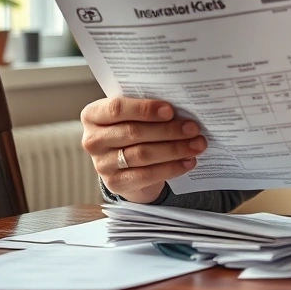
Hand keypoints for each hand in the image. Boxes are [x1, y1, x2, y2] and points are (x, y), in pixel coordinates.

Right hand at [81, 97, 206, 203]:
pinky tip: (189, 161)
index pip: (117, 108)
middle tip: (193, 128)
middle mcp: (93, 140)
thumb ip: (146, 109)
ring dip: (175, 149)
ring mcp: (102, 164)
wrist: (125, 162)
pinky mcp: (115, 183)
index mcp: (93, 115)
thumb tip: (182, 105)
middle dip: (168, 130)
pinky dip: (172, 168)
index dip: (144, 109)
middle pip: (134, 133)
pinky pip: (147, 175)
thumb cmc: (132, 128)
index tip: (170, 110)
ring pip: (143, 155)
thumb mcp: (132, 115)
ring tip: (197, 144)